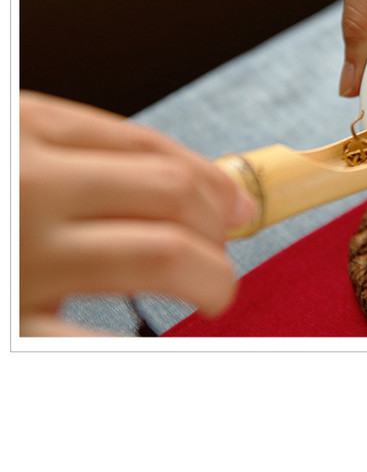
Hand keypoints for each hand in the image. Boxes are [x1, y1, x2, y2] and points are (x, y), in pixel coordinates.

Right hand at [19, 91, 255, 335]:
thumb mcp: (10, 160)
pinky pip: (105, 338)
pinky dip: (157, 343)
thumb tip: (181, 190)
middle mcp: (29, 184)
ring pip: (165, 254)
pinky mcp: (13, 325)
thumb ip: (72, 164)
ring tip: (214, 291)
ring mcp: (23, 254)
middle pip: (170, 191)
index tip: (240, 206)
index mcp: (26, 129)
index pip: (149, 146)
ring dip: (212, 276)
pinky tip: (172, 341)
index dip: (211, 178)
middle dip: (217, 223)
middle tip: (223, 251)